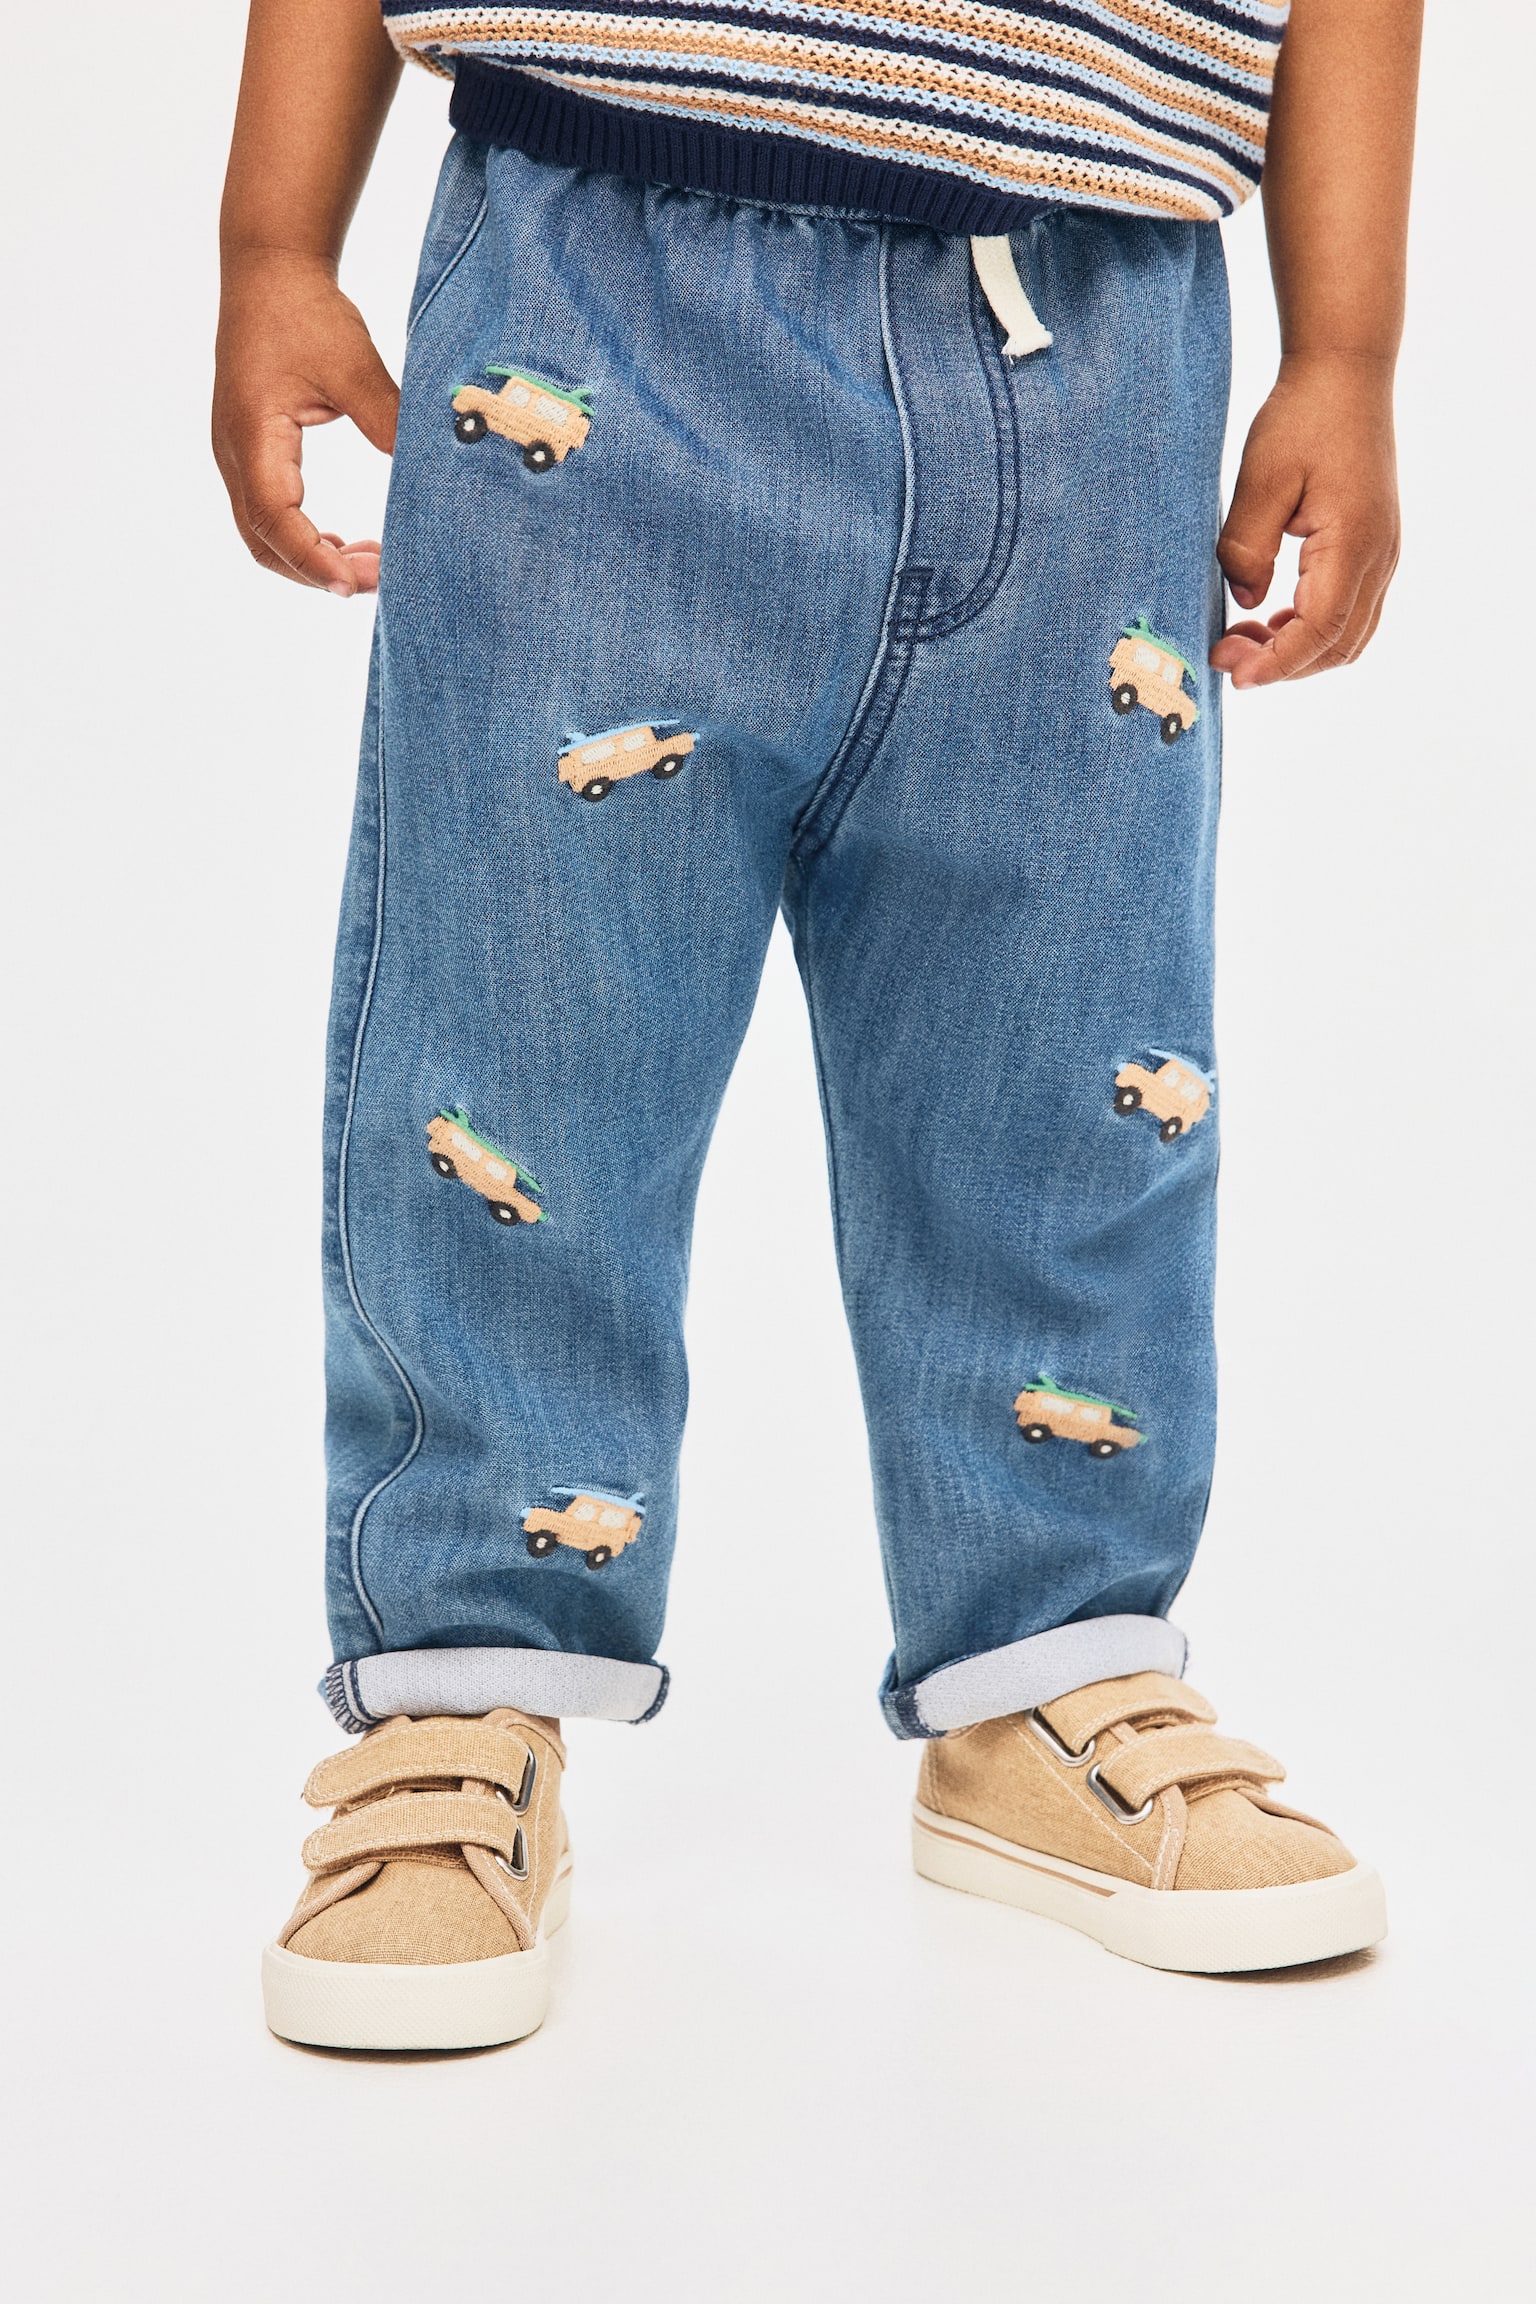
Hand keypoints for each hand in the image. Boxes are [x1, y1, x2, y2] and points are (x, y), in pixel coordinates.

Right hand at [213, 249, 397, 594]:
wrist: (270, 268)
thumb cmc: (306, 309)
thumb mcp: (354, 365)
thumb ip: (387, 419)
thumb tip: (428, 471)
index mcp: (253, 433)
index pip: (274, 518)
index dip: (312, 559)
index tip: (353, 586)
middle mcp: (235, 452)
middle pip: (264, 541)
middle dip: (318, 571)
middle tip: (379, 579)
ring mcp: (238, 454)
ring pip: (264, 534)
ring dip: (314, 559)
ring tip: (371, 565)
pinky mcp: (252, 451)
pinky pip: (270, 513)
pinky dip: (307, 538)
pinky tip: (349, 544)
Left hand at [1210, 352, 1399, 688]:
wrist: (1345, 372)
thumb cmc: (1302, 417)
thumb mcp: (1260, 480)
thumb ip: (1246, 548)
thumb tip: (1247, 602)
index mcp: (1353, 543)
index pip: (1320, 631)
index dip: (1277, 663)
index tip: (1233, 674)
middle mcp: (1379, 556)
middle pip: (1339, 645)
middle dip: (1282, 664)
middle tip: (1225, 653)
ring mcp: (1382, 553)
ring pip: (1349, 634)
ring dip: (1297, 650)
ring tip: (1243, 637)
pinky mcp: (1374, 546)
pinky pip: (1349, 609)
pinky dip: (1311, 628)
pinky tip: (1269, 616)